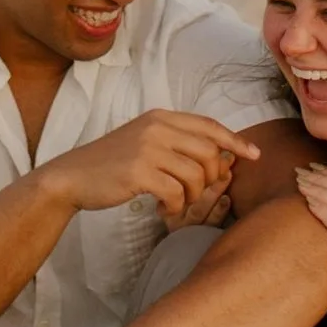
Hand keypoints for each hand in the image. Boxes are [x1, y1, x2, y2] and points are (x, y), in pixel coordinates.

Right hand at [37, 111, 257, 225]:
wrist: (72, 177)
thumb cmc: (112, 163)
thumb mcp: (145, 141)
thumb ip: (176, 141)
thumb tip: (219, 155)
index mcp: (161, 117)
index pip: (209, 125)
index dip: (235, 141)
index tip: (254, 155)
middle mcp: (157, 127)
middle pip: (209, 152)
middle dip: (211, 179)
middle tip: (195, 193)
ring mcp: (148, 148)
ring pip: (196, 175)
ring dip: (191, 196)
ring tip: (175, 202)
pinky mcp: (138, 172)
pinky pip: (176, 193)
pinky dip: (174, 206)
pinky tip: (161, 209)